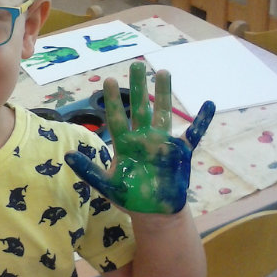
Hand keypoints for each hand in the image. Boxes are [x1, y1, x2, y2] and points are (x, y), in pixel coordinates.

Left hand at [65, 61, 214, 213]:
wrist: (154, 211)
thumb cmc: (129, 197)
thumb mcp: (106, 185)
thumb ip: (88, 170)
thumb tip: (67, 155)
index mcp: (125, 144)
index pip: (117, 117)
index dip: (113, 100)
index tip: (108, 80)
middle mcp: (143, 138)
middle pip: (141, 108)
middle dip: (139, 87)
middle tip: (137, 64)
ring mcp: (163, 142)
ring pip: (163, 113)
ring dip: (164, 93)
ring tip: (164, 71)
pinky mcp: (181, 152)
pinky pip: (194, 133)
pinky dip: (202, 120)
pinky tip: (209, 103)